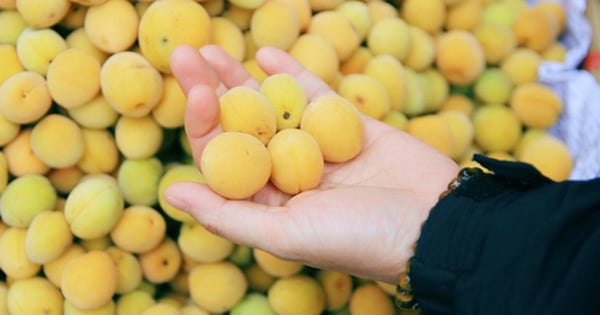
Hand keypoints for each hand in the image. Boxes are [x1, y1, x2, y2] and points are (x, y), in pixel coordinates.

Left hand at [164, 44, 458, 283]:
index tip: (196, 90)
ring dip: (239, 79)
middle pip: (238, 128)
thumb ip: (228, 216)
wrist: (434, 222)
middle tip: (186, 55)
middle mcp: (286, 175)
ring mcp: (316, 148)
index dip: (202, 123)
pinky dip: (290, 74)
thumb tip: (172, 193)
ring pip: (270, 109)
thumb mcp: (286, 236)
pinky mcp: (347, 127)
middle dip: (210, 92)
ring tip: (211, 50)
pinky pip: (313, 96)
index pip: (222, 159)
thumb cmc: (360, 239)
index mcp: (267, 204)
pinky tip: (264, 55)